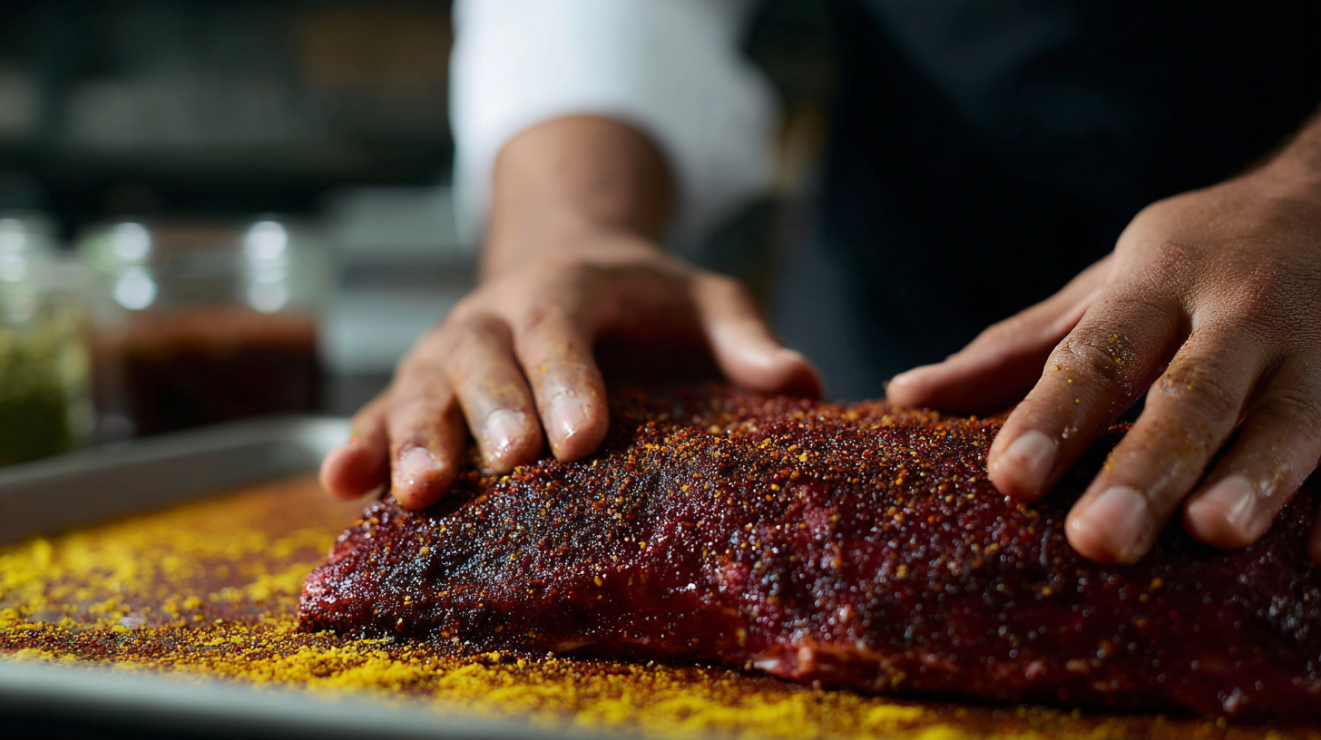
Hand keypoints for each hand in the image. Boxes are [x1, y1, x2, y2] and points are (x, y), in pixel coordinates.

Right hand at [320, 231, 820, 509]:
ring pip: (421, 385)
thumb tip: (803, 384)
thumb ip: (744, 336)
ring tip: (415, 494)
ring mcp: (449, 349)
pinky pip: (384, 410)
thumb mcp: (704, 296)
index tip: (583, 437)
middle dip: (492, 411)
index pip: (561, 328)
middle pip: (482, 356)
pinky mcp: (421, 384)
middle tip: (510, 463)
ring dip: (414, 437)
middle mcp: (495, 314)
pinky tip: (342, 487)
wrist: (568, 264)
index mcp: (567, 288)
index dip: (568, 379)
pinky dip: (361, 444)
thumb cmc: (645, 296)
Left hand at [889, 166, 1320, 562]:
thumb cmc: (1202, 258)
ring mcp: (1319, 351)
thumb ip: (1020, 347)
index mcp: (1159, 282)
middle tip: (1098, 539)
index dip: (1053, 417)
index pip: (1096, 354)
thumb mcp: (1111, 285)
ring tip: (1213, 533)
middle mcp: (1239, 312)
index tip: (1010, 478)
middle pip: (1189, 393)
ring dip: (1252, 477)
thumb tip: (906, 396)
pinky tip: (1301, 548)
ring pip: (1286, 419)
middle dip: (1145, 465)